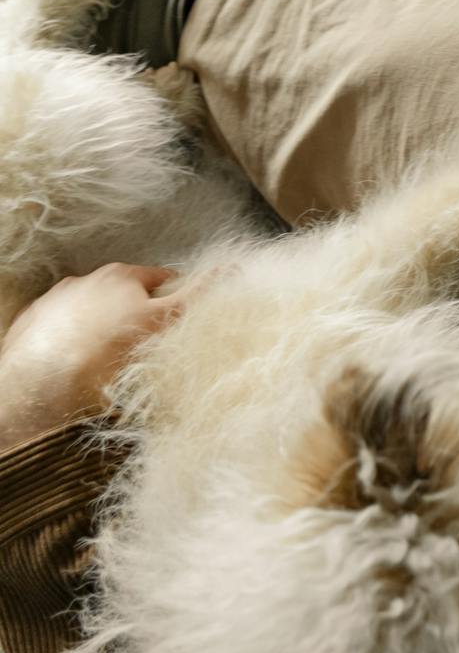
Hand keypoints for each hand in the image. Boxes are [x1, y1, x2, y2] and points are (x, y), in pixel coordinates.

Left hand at [0, 263, 185, 447]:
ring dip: (104, 328)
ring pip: (93, 313)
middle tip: (145, 346)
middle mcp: (84, 280)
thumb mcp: (164, 320)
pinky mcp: (33, 325)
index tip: (177, 324)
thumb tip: (231, 269)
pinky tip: (79, 364)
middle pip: (125, 295)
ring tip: (109, 360)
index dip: (175, 301)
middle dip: (137, 315)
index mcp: (120, 275)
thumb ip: (198, 293)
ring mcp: (55, 302)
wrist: (41, 383)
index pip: (162, 280)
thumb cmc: (109, 349)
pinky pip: (63, 329)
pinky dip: (73, 341)